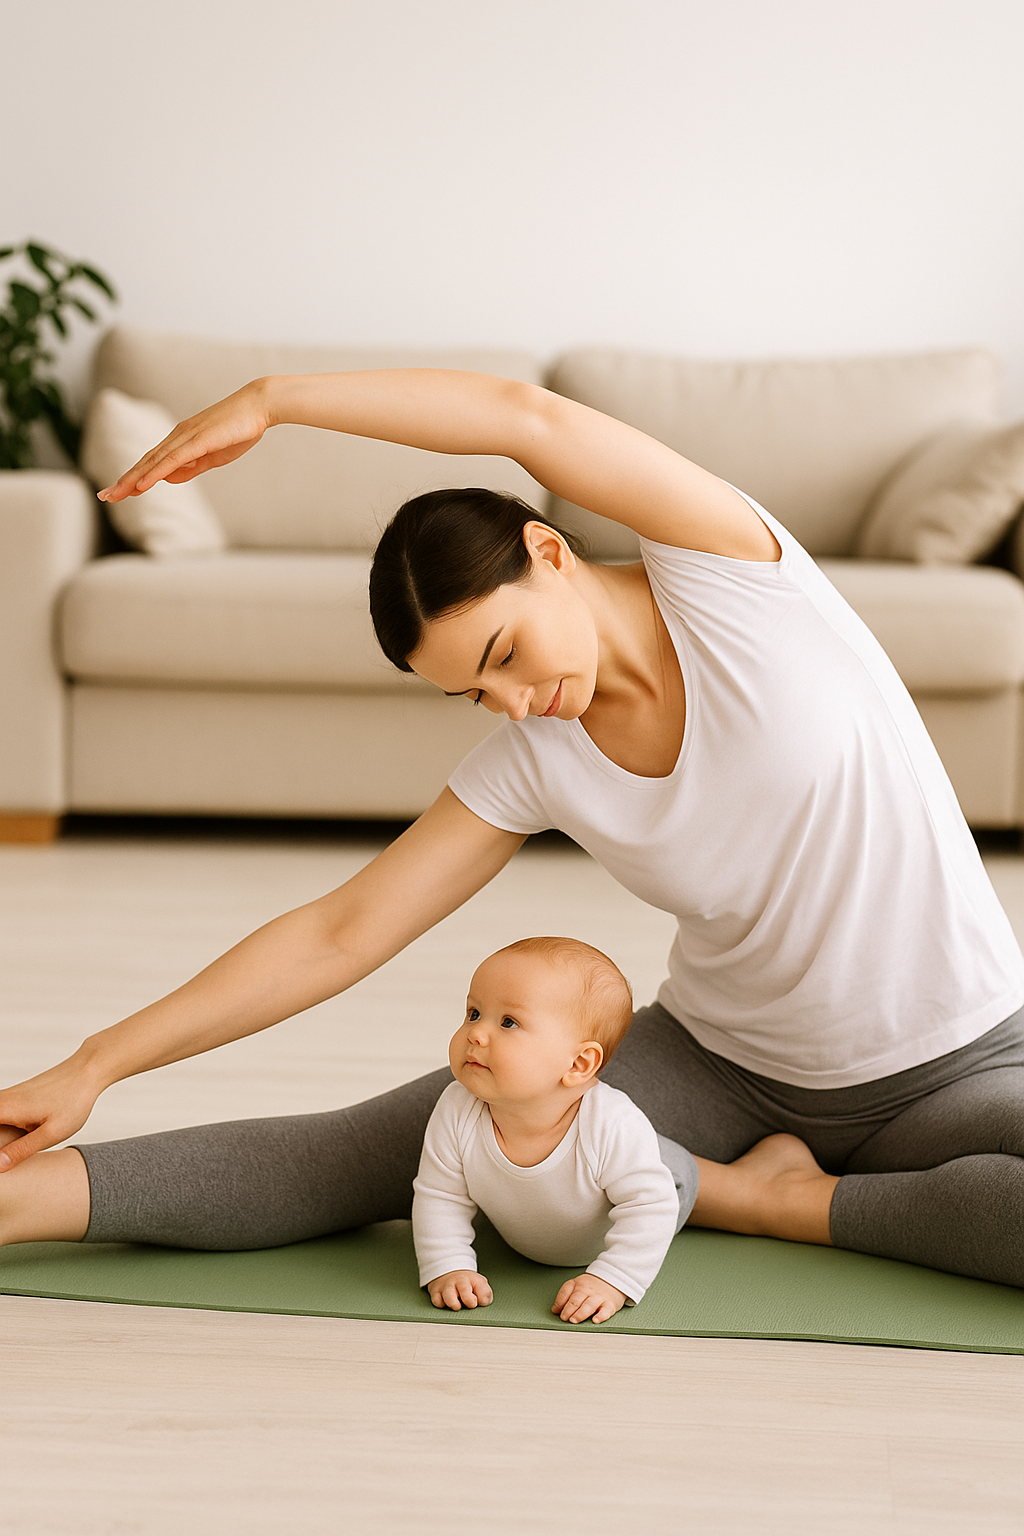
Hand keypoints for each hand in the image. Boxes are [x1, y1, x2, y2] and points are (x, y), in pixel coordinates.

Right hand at [0, 1054, 103, 1172]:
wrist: (87, 1071)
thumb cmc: (73, 1101)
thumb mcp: (51, 1133)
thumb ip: (22, 1150)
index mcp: (6, 1109)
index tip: (2, 1158)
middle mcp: (2, 1099)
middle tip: (9, 1155)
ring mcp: (8, 1096)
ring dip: (1, 1137)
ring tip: (10, 1151)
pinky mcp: (15, 1096)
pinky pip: (0, 1112)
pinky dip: (2, 1127)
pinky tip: (11, 1141)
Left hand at [98, 379, 272, 502]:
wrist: (258, 405)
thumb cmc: (239, 429)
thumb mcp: (212, 456)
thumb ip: (191, 467)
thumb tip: (169, 479)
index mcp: (182, 440)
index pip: (152, 462)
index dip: (134, 477)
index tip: (119, 491)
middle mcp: (178, 436)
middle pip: (146, 462)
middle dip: (124, 480)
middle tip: (105, 496)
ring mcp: (186, 437)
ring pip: (153, 462)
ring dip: (132, 479)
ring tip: (115, 493)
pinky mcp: (197, 440)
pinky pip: (171, 460)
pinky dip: (154, 473)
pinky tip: (141, 485)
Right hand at [426, 1270, 492, 1310]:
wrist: (448, 1272)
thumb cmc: (466, 1283)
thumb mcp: (479, 1285)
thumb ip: (485, 1294)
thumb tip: (483, 1302)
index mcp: (474, 1280)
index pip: (482, 1289)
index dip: (482, 1298)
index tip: (480, 1302)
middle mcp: (460, 1281)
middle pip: (464, 1288)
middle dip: (468, 1299)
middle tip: (471, 1304)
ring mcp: (447, 1286)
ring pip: (449, 1295)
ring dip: (453, 1303)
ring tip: (457, 1306)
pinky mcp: (436, 1292)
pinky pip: (436, 1300)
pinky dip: (440, 1304)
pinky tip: (445, 1304)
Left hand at [552, 1273, 626, 1324]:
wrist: (613, 1278)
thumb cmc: (592, 1285)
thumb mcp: (576, 1285)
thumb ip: (564, 1296)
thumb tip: (555, 1310)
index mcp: (577, 1285)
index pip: (566, 1292)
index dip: (560, 1303)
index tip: (558, 1312)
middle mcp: (587, 1291)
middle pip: (576, 1300)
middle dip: (569, 1310)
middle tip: (564, 1318)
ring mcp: (599, 1297)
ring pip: (588, 1305)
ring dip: (580, 1313)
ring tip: (574, 1320)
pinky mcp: (610, 1304)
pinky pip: (605, 1311)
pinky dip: (601, 1316)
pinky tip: (595, 1320)